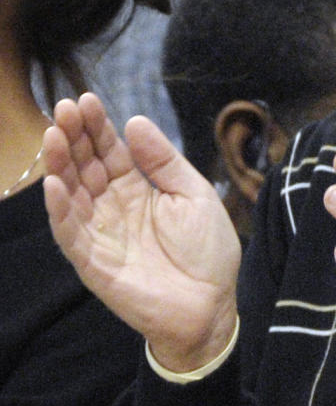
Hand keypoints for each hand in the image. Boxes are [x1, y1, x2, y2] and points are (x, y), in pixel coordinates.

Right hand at [43, 94, 241, 372]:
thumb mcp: (193, 195)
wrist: (212, 306)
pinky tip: (55, 184)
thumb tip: (135, 121)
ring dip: (60, 165)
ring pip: (71, 194)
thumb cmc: (207, 253)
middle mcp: (112, 208)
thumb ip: (164, 161)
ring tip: (54, 135)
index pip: (109, 152)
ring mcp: (100, 234)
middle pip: (85, 166)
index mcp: (137, 190)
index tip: (86, 100)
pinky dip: (60, 210)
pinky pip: (70, 234)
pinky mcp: (93, 263)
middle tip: (64, 108)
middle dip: (73, 137)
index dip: (97, 127)